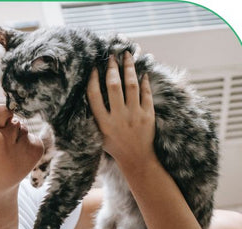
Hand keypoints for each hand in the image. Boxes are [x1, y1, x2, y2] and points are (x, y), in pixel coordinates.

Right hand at [86, 52, 155, 168]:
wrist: (137, 159)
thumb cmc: (115, 146)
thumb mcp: (99, 134)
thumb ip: (96, 116)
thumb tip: (92, 92)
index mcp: (103, 123)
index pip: (94, 95)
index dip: (93, 79)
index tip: (94, 67)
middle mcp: (118, 118)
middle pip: (113, 86)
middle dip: (112, 68)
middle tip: (111, 56)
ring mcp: (134, 115)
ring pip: (131, 85)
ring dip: (129, 68)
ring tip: (127, 56)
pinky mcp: (148, 115)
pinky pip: (146, 94)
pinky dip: (144, 81)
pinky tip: (142, 72)